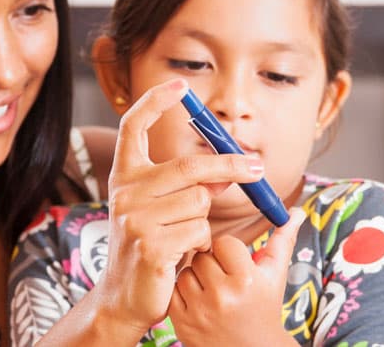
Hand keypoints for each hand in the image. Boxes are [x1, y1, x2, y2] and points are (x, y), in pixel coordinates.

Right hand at [93, 78, 265, 337]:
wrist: (124, 297)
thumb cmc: (149, 247)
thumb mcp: (163, 210)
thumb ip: (188, 186)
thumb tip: (228, 171)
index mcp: (124, 176)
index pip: (132, 127)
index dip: (154, 102)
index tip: (179, 86)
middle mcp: (124, 191)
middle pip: (191, 165)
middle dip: (231, 165)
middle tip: (258, 167)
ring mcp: (134, 218)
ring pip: (200, 201)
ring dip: (204, 221)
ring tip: (183, 239)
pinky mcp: (150, 245)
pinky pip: (199, 231)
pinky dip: (200, 244)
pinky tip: (181, 256)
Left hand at [168, 207, 305, 345]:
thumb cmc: (265, 307)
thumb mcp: (276, 275)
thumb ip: (283, 239)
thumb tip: (296, 211)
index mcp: (247, 280)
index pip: (224, 242)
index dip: (229, 251)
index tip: (235, 263)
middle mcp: (222, 296)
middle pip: (203, 255)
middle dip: (212, 263)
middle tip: (224, 278)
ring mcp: (199, 311)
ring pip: (186, 271)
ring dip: (196, 277)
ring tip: (212, 290)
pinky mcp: (182, 323)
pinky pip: (173, 290)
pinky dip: (183, 293)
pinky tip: (200, 301)